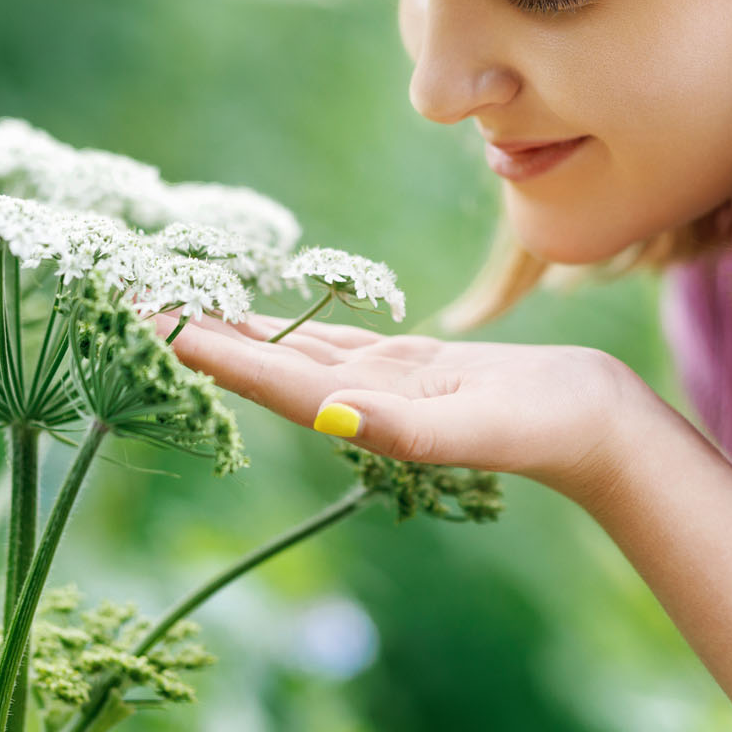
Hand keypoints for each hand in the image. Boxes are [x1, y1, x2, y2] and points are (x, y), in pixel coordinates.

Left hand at [154, 311, 657, 503]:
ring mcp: (383, 385)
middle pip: (264, 364)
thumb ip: (406, 428)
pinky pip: (334, 342)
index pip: (268, 380)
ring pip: (291, 351)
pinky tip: (265, 316)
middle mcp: (360, 403)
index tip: (151, 326)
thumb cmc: (548, 428)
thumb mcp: (478, 427)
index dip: (208, 353)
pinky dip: (292, 326)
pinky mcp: (411, 367)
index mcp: (365, 416)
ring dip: (235, 329)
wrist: (599, 426)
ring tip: (179, 303)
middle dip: (200, 337)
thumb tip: (332, 417)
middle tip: (132, 304)